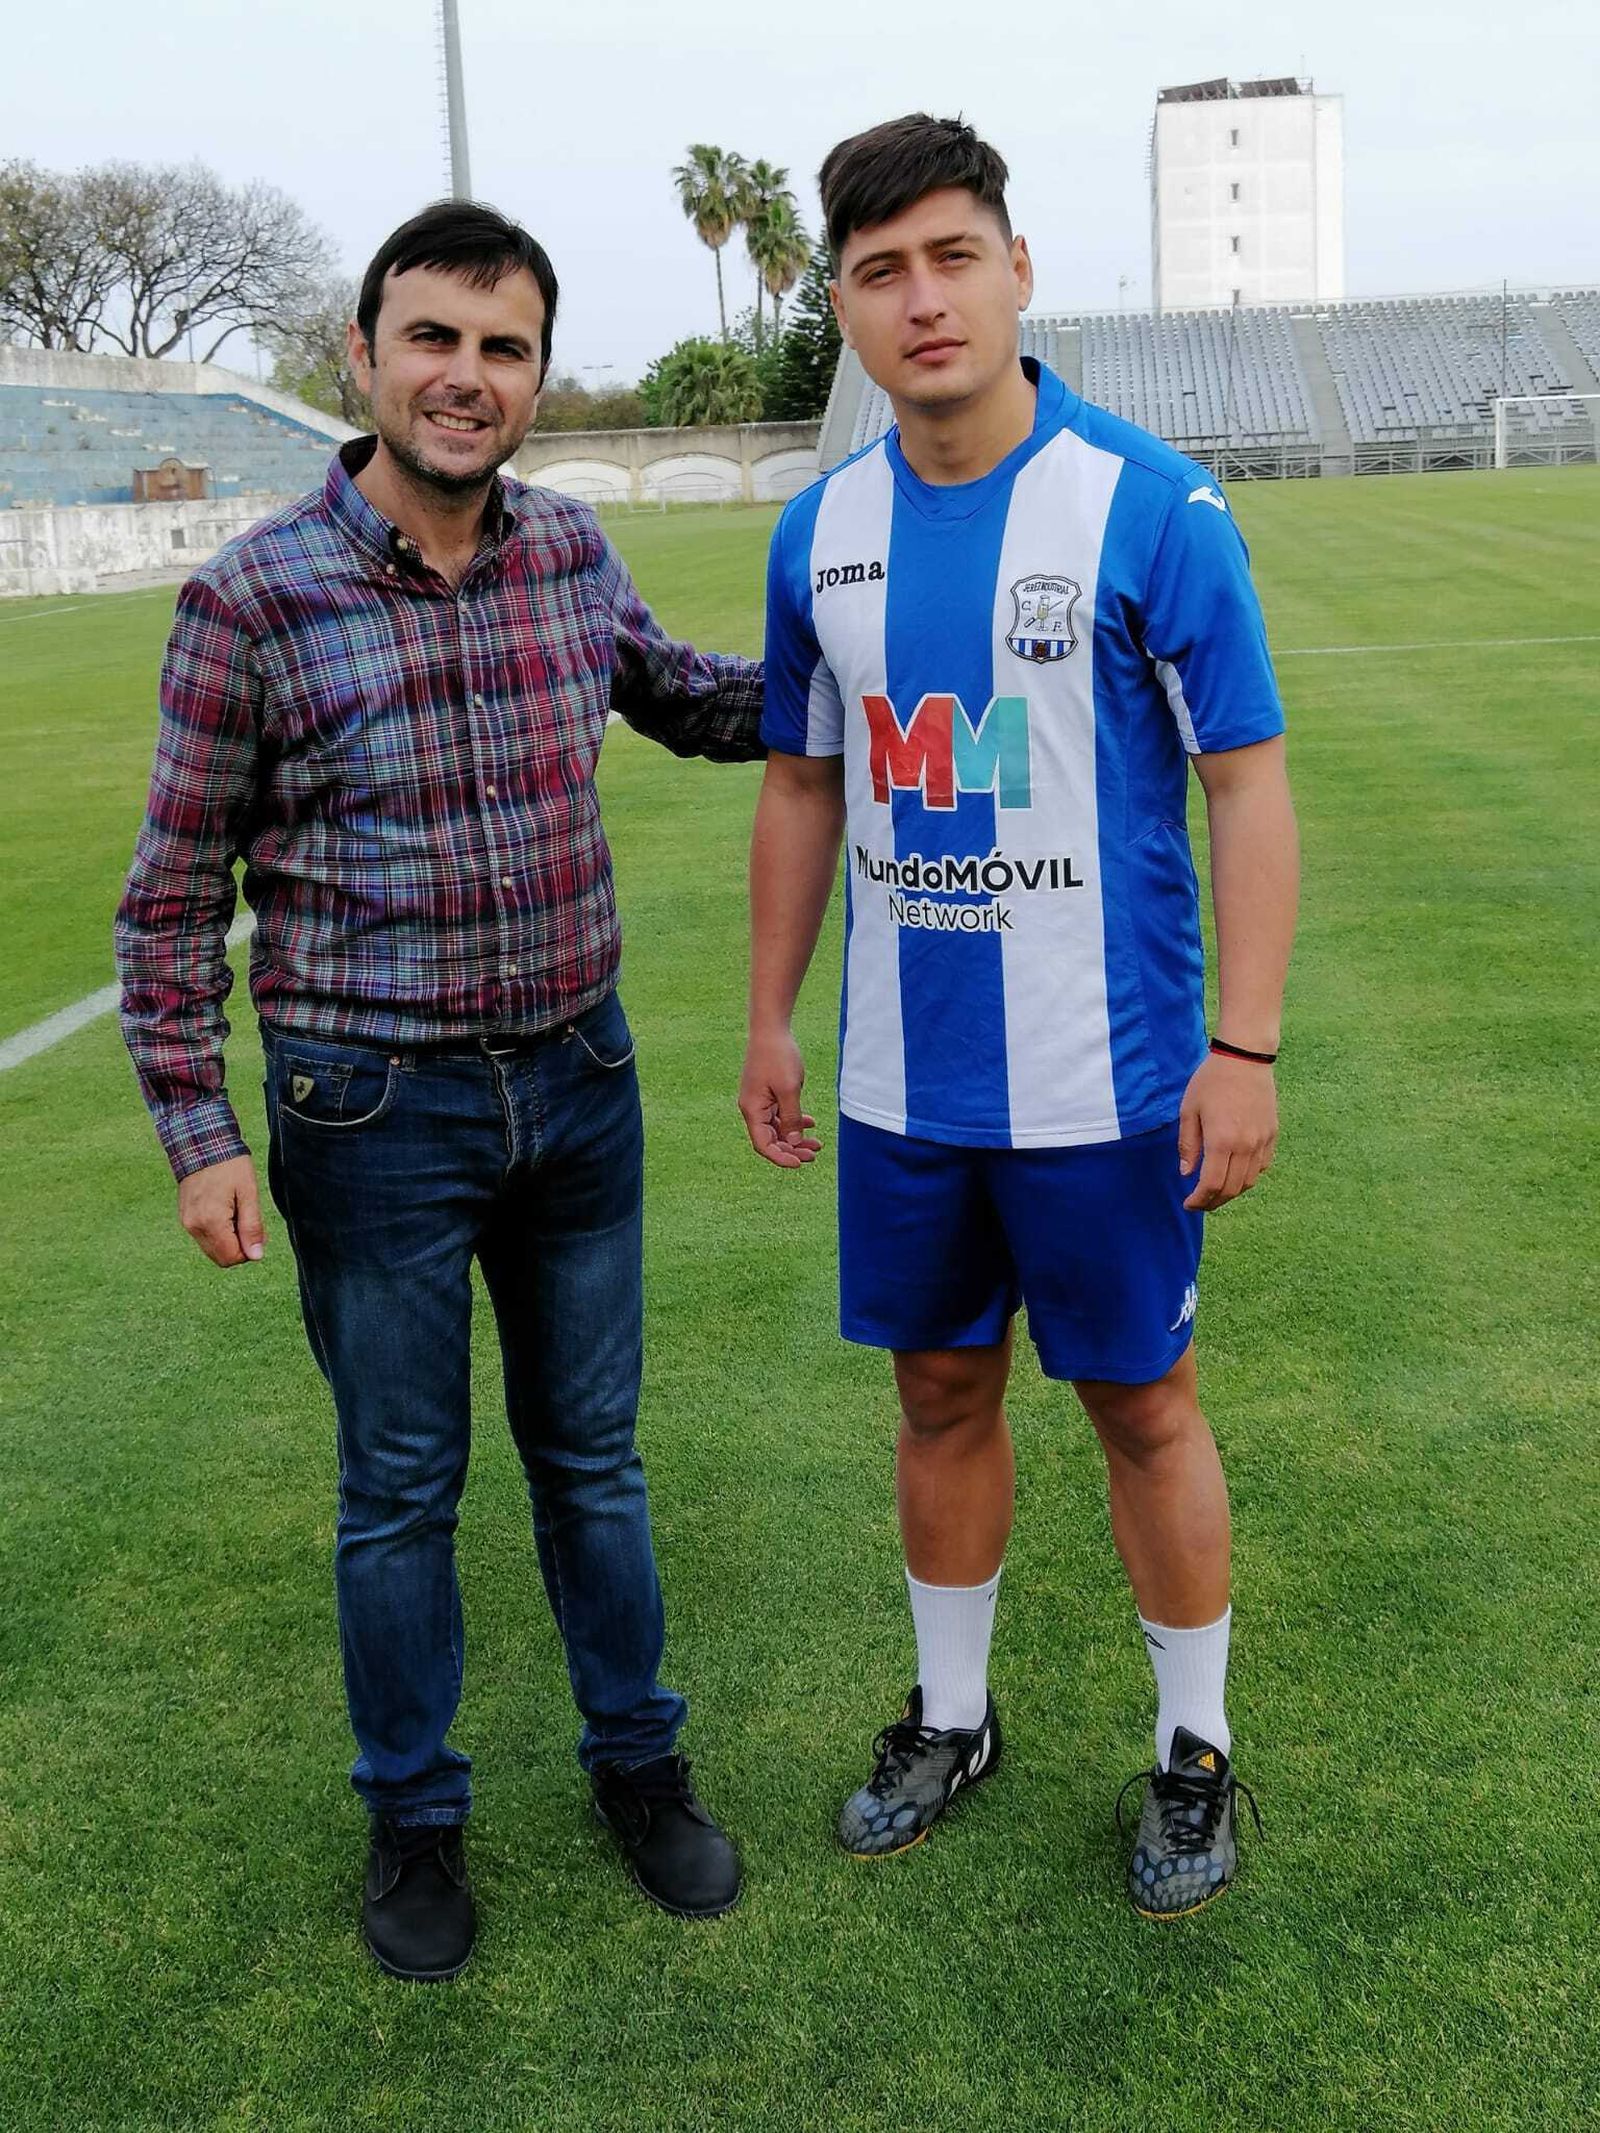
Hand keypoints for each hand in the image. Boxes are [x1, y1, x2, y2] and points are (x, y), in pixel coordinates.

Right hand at [177, 1154, 266, 1265]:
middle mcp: (194, 1226)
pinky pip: (204, 1237)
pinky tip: (224, 1210)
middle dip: (239, 1246)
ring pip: (212, 1249)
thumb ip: (252, 1226)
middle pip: (221, 1258)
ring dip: (228, 1239)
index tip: (257, 1231)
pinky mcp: (185, 1217)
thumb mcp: (249, 1193)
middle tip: (248, 1220)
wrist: (202, 1143)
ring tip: (236, 1212)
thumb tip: (256, 1256)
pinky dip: (218, 1232)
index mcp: (211, 1222)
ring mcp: (187, 1222)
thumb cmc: (230, 1165)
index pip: (231, 1257)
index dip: (249, 1251)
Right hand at [738, 1027, 821, 1168]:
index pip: (763, 1144)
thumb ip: (792, 1118)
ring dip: (796, 1137)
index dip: (781, 1157)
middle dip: (792, 1149)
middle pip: (771, 1139)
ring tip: (817, 1144)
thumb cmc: (778, 1056)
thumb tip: (792, 1143)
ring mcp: (759, 1101)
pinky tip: (811, 1122)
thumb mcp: (790, 1089)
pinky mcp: (767, 1094)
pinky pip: (780, 1115)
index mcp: (752, 1110)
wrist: (771, 1029)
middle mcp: (753, 1109)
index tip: (800, 1163)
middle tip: (814, 1154)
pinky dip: (794, 1121)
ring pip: (777, 1128)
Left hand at [1177, 1053, 1277, 1211]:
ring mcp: (1262, 1140)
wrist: (1245, 1057)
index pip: (1212, 1185)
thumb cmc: (1211, 1080)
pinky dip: (1248, 1177)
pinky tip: (1235, 1173)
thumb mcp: (1189, 1110)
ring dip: (1232, 1192)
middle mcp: (1246, 1145)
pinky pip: (1262, 1166)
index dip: (1200, 1200)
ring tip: (1216, 1192)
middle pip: (1232, 1189)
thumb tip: (1187, 1174)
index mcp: (1222, 1140)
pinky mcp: (1272, 1134)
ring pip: (1250, 1181)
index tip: (1189, 1204)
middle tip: (1200, 1203)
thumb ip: (1188, 1145)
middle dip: (1214, 1202)